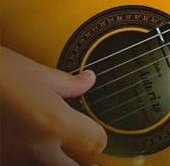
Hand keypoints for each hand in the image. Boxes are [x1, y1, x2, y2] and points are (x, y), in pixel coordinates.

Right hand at [0, 46, 106, 164]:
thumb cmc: (3, 73)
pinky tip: (29, 145)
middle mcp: (38, 148)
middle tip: (86, 156)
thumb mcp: (41, 74)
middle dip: (82, 163)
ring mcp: (15, 158)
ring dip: (55, 162)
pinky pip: (21, 163)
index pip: (95, 143)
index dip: (100, 139)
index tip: (98, 135)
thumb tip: (89, 80)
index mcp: (55, 123)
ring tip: (55, 147)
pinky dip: (29, 158)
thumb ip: (70, 84)